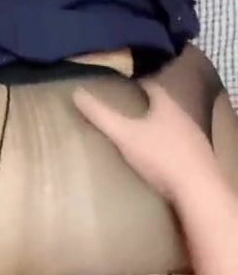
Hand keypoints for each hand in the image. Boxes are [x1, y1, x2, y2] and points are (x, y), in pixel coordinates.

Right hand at [73, 80, 219, 203]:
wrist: (198, 190)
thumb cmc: (160, 156)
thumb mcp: (125, 135)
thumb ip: (101, 115)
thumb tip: (77, 92)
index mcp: (168, 105)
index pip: (152, 86)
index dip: (138, 84)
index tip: (124, 86)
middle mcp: (184, 117)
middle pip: (164, 105)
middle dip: (147, 106)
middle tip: (127, 110)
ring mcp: (194, 139)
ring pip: (173, 125)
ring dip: (158, 127)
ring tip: (138, 134)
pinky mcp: (198, 159)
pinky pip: (179, 145)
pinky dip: (166, 145)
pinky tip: (156, 157)